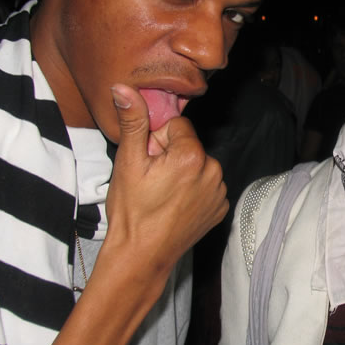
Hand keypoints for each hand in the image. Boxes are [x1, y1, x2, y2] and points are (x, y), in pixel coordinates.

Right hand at [100, 84, 227, 291]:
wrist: (142, 256)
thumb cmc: (132, 212)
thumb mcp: (128, 163)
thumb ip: (133, 121)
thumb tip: (124, 88)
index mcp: (192, 155)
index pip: (176, 127)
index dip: (157, 142)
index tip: (148, 162)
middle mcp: (213, 170)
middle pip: (188, 145)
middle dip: (170, 156)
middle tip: (152, 181)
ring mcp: (219, 191)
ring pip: (198, 165)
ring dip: (183, 174)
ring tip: (162, 195)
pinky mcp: (220, 207)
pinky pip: (207, 186)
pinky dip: (193, 191)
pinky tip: (175, 206)